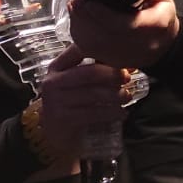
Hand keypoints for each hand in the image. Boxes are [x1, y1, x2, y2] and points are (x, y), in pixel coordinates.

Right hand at [36, 45, 132, 161]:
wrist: (54, 132)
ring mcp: (55, 101)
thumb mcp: (80, 83)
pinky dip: (111, 112)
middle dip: (112, 74)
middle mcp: (53, 82)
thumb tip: (130, 66)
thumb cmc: (72, 101)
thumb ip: (99, 71)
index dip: (102, 51)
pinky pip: (93, 113)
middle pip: (89, 73)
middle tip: (127, 78)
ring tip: (126, 96)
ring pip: (93, 94)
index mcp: (57, 67)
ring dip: (115, 95)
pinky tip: (122, 113)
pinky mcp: (63, 119)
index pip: (79, 50)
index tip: (122, 55)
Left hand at [68, 0, 180, 67]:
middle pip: (103, 34)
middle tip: (75, 0)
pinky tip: (77, 20)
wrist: (163, 49)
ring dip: (79, 24)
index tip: (88, 0)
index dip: (102, 14)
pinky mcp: (109, 60)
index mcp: (153, 28)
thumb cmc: (162, 22)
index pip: (125, 25)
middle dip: (85, 16)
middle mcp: (137, 46)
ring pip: (93, 43)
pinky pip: (89, 49)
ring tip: (74, 6)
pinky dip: (80, 34)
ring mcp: (121, 56)